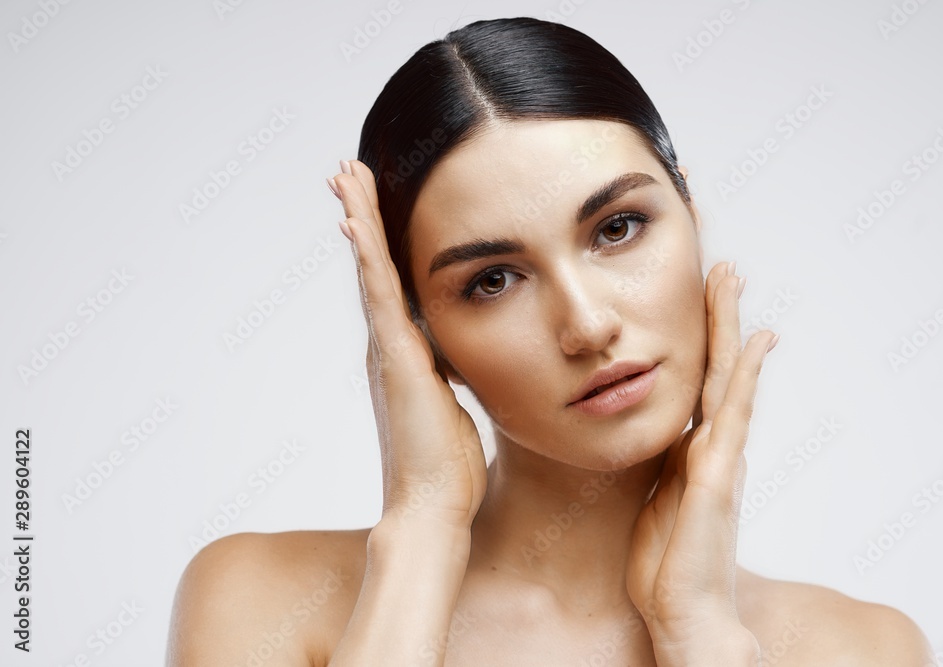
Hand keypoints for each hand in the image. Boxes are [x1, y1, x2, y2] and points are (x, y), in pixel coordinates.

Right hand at [329, 159, 487, 531]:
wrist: (432, 507)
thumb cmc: (444, 466)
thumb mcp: (452, 405)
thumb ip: (448, 375)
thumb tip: (458, 358)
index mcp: (403, 353)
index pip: (390, 284)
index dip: (380, 241)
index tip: (372, 203)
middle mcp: (386, 345)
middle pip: (372, 266)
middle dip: (361, 214)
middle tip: (346, 169)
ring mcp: (386, 350)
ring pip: (370, 270)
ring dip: (358, 219)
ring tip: (344, 175)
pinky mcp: (395, 359)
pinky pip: (379, 297)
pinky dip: (367, 258)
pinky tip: (356, 221)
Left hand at [625, 260, 776, 664]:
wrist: (684, 610)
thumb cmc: (666, 563)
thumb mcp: (652, 499)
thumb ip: (658, 466)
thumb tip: (648, 438)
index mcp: (692, 451)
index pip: (700, 383)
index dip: (701, 340)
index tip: (701, 298)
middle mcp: (712, 447)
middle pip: (718, 369)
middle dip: (719, 318)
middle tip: (724, 268)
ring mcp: (720, 459)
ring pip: (729, 379)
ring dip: (731, 328)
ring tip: (733, 280)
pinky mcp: (717, 478)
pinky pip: (733, 416)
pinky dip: (746, 377)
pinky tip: (755, 344)